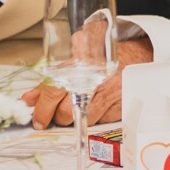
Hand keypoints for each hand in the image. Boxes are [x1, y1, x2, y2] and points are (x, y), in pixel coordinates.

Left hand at [22, 33, 154, 128]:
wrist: (139, 51)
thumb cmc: (105, 49)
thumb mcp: (76, 50)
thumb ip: (52, 74)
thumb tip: (30, 97)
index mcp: (81, 62)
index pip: (53, 91)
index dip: (42, 108)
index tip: (38, 119)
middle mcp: (96, 80)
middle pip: (66, 113)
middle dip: (58, 115)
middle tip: (57, 111)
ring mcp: (110, 95)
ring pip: (82, 120)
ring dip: (76, 116)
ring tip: (79, 102)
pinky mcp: (121, 106)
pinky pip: (101, 120)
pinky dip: (96, 114)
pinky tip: (97, 102)